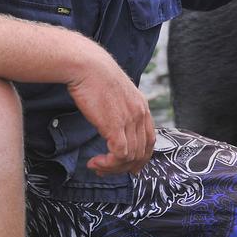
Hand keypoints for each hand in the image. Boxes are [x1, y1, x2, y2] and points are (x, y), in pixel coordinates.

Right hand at [65, 43, 155, 175]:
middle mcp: (140, 114)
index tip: (128, 167)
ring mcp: (130, 120)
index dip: (141, 157)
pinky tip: (95, 162)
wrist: (87, 66)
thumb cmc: (94, 77)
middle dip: (125, 167)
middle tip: (106, 170)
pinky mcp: (116, 125)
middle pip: (141, 152)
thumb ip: (119, 109)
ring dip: (113, 167)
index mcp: (142, 106)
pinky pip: (119, 155)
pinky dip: (108, 164)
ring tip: (97, 166)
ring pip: (131, 157)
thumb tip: (111, 123)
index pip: (150, 140)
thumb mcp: (114, 93)